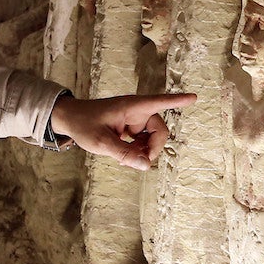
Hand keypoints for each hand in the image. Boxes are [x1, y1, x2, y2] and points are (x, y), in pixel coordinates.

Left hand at [50, 91, 196, 169]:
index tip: (194, 97)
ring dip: (144, 151)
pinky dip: (137, 151)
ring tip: (127, 159)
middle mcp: (137, 111)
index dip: (178, 101)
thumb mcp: (101, 142)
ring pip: (152, 138)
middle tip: (141, 162)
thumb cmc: (83, 124)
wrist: (69, 120)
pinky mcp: (130, 128)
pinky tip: (125, 157)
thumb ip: (124, 154)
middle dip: (153, 147)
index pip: (160, 102)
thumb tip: (147, 166)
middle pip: (159, 130)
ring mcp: (134, 120)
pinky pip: (143, 141)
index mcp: (132, 107)